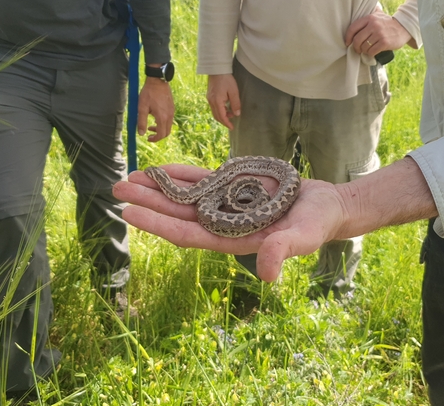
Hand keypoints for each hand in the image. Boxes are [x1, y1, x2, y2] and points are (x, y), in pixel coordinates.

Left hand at [113, 164, 347, 281]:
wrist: (327, 205)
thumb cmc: (317, 224)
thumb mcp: (303, 237)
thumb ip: (283, 251)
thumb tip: (267, 275)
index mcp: (232, 239)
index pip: (187, 233)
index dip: (158, 224)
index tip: (130, 213)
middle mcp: (222, 222)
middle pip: (177, 212)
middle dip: (147, 201)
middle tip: (116, 189)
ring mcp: (225, 204)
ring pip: (183, 195)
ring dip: (157, 187)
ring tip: (129, 176)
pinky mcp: (233, 187)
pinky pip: (200, 179)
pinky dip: (180, 173)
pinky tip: (159, 169)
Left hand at [138, 76, 174, 141]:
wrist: (158, 81)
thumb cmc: (149, 93)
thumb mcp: (142, 108)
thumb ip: (141, 121)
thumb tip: (141, 134)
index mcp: (162, 117)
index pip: (161, 134)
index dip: (155, 139)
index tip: (148, 138)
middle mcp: (169, 116)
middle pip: (167, 132)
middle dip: (158, 135)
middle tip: (149, 133)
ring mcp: (172, 112)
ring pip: (168, 126)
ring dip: (160, 129)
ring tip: (151, 125)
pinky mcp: (172, 108)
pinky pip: (169, 120)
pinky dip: (163, 123)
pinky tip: (155, 117)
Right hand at [206, 74, 240, 129]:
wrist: (217, 69)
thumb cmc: (226, 79)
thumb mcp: (233, 91)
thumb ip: (235, 104)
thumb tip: (237, 114)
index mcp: (217, 101)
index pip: (222, 116)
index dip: (227, 123)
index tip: (232, 128)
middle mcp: (211, 101)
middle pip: (217, 116)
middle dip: (224, 121)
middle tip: (231, 123)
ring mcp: (209, 98)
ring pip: (215, 112)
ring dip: (222, 115)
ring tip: (231, 114)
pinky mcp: (210, 95)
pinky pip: (214, 107)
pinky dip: (220, 110)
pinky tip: (226, 107)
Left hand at [345, 11, 412, 57]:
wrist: (404, 28)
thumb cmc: (388, 23)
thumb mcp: (378, 14)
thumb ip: (368, 14)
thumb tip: (356, 12)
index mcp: (369, 18)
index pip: (353, 28)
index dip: (348, 37)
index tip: (348, 43)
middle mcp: (374, 25)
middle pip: (357, 40)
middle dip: (355, 47)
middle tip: (358, 49)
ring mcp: (379, 34)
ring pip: (364, 47)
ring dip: (364, 51)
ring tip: (367, 50)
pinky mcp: (384, 42)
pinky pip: (371, 51)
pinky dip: (370, 54)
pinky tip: (373, 52)